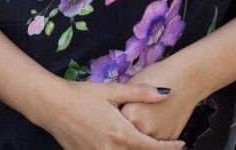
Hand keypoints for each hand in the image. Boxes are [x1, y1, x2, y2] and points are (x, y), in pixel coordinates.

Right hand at [35, 78, 186, 149]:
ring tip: (148, 146)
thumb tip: (165, 94)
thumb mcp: (112, 91)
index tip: (182, 144)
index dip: (169, 148)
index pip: (152, 147)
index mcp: (120, 133)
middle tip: (169, 146)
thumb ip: (140, 93)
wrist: (53, 106)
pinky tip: (124, 147)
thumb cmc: (83, 95)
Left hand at [119, 52, 200, 140]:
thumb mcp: (135, 84)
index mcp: (130, 115)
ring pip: (143, 140)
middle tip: (136, 114)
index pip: (117, 122)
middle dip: (129, 127)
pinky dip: (154, 133)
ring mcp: (158, 136)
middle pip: (130, 133)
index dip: (118, 116)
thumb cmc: (160, 75)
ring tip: (148, 115)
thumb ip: (124, 101)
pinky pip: (156, 139)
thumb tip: (116, 111)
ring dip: (141, 132)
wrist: (186, 78)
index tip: (119, 112)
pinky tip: (157, 119)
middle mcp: (143, 129)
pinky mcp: (170, 138)